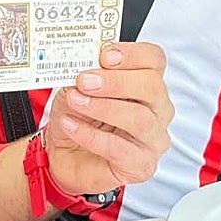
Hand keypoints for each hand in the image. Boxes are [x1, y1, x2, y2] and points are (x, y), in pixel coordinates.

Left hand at [42, 42, 173, 197]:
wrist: (64, 153)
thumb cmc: (77, 116)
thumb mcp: (74, 86)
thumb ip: (83, 73)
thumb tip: (82, 64)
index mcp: (144, 83)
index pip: (154, 60)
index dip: (133, 54)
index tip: (105, 55)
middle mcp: (156, 110)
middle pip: (152, 87)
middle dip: (116, 81)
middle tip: (85, 81)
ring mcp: (152, 139)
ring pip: (140, 119)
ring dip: (102, 107)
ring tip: (75, 101)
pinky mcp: (141, 166)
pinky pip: (121, 149)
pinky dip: (91, 135)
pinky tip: (72, 125)